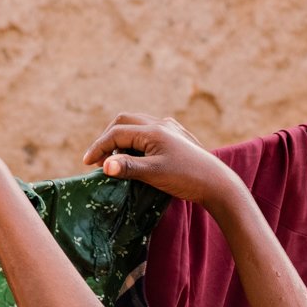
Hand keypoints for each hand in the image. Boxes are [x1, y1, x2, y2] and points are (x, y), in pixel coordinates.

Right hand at [80, 113, 238, 205]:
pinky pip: (150, 132)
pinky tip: (137, 156)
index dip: (99, 147)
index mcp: (153, 130)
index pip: (117, 133)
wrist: (218, 184)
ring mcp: (171, 129)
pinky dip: (136, 141)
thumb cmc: (186, 179)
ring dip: (122, 139)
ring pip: (137, 126)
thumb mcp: (154, 174)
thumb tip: (104, 166)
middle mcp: (161, 124)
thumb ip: (128, 168)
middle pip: (124, 122)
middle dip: (108, 138)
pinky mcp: (178, 137)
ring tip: (116, 159)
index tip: (87, 163)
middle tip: (100, 159)